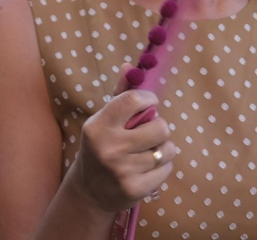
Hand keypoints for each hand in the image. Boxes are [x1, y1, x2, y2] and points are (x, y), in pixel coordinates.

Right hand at [65, 90, 176, 212]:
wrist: (89, 191)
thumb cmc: (101, 147)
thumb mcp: (103, 121)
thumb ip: (119, 95)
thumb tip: (130, 66)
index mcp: (98, 126)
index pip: (133, 100)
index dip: (149, 99)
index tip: (149, 104)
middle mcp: (109, 146)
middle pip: (160, 127)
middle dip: (160, 128)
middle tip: (149, 133)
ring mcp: (122, 169)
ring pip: (167, 150)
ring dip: (163, 149)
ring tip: (148, 152)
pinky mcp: (136, 188)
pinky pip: (166, 169)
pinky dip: (162, 168)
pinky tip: (146, 169)